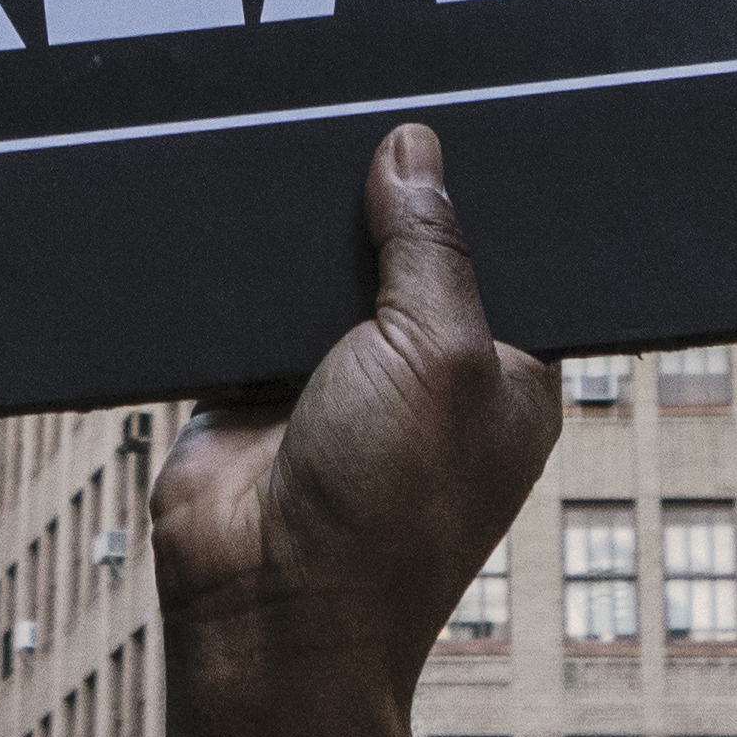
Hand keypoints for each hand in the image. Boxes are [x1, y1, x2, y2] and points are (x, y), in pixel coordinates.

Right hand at [140, 123, 557, 736]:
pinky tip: (235, 222)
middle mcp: (422, 371)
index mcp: (501, 370)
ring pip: (317, 263)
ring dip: (300, 238)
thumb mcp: (437, 353)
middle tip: (359, 134)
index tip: (452, 124)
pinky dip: (234, 269)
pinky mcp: (250, 380)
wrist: (264, 612)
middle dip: (379, 207)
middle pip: (402, 246)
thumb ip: (428, 243)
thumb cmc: (384, 521)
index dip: (476, 198)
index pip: (500, 255)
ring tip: (290, 172)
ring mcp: (332, 376)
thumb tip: (414, 147)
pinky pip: (242, 296)